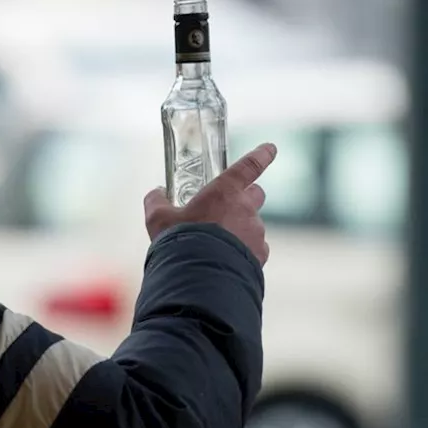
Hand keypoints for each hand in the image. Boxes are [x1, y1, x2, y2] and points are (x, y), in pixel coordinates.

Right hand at [144, 142, 276, 264]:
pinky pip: (255, 248)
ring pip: (252, 224)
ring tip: (216, 246)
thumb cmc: (180, 242)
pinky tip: (226, 261)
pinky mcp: (260, 255)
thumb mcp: (158, 220)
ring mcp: (255, 233)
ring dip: (239, 230)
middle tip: (228, 208)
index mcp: (224, 192)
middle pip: (256, 194)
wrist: (199, 279)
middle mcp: (245, 209)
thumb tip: (156, 193)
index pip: (248, 166)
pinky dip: (243, 252)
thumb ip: (156, 201)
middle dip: (246, 197)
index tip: (270, 149)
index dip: (261, 155)